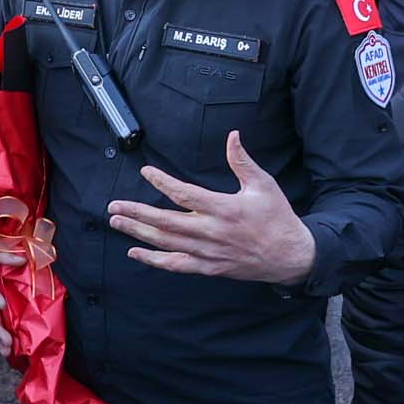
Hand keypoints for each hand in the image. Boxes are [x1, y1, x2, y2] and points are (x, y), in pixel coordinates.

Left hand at [111, 132, 318, 283]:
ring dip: (138, 233)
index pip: (184, 194)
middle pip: (166, 222)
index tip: (146, 172)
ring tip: (117, 223)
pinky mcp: (209, 268)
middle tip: (114, 207)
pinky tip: (136, 252)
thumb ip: (242, 161)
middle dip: (137, 213)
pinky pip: (176, 265)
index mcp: (224, 209)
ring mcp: (208, 252)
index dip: (162, 182)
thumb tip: (233, 136)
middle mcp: (212, 232)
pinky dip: (154, 260)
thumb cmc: (277, 217)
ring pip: (166, 243)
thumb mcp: (263, 185)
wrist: (289, 256)